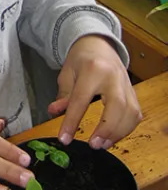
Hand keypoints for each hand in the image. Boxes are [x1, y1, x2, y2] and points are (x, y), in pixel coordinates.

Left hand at [48, 35, 141, 149]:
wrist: (99, 45)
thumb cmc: (80, 59)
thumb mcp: (66, 74)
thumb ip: (63, 95)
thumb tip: (54, 112)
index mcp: (93, 70)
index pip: (81, 100)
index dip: (72, 121)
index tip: (65, 139)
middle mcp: (113, 77)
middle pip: (117, 106)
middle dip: (106, 128)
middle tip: (94, 145)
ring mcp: (126, 85)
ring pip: (131, 112)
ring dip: (118, 132)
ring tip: (102, 145)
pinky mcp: (133, 92)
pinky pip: (135, 113)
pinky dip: (126, 128)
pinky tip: (113, 136)